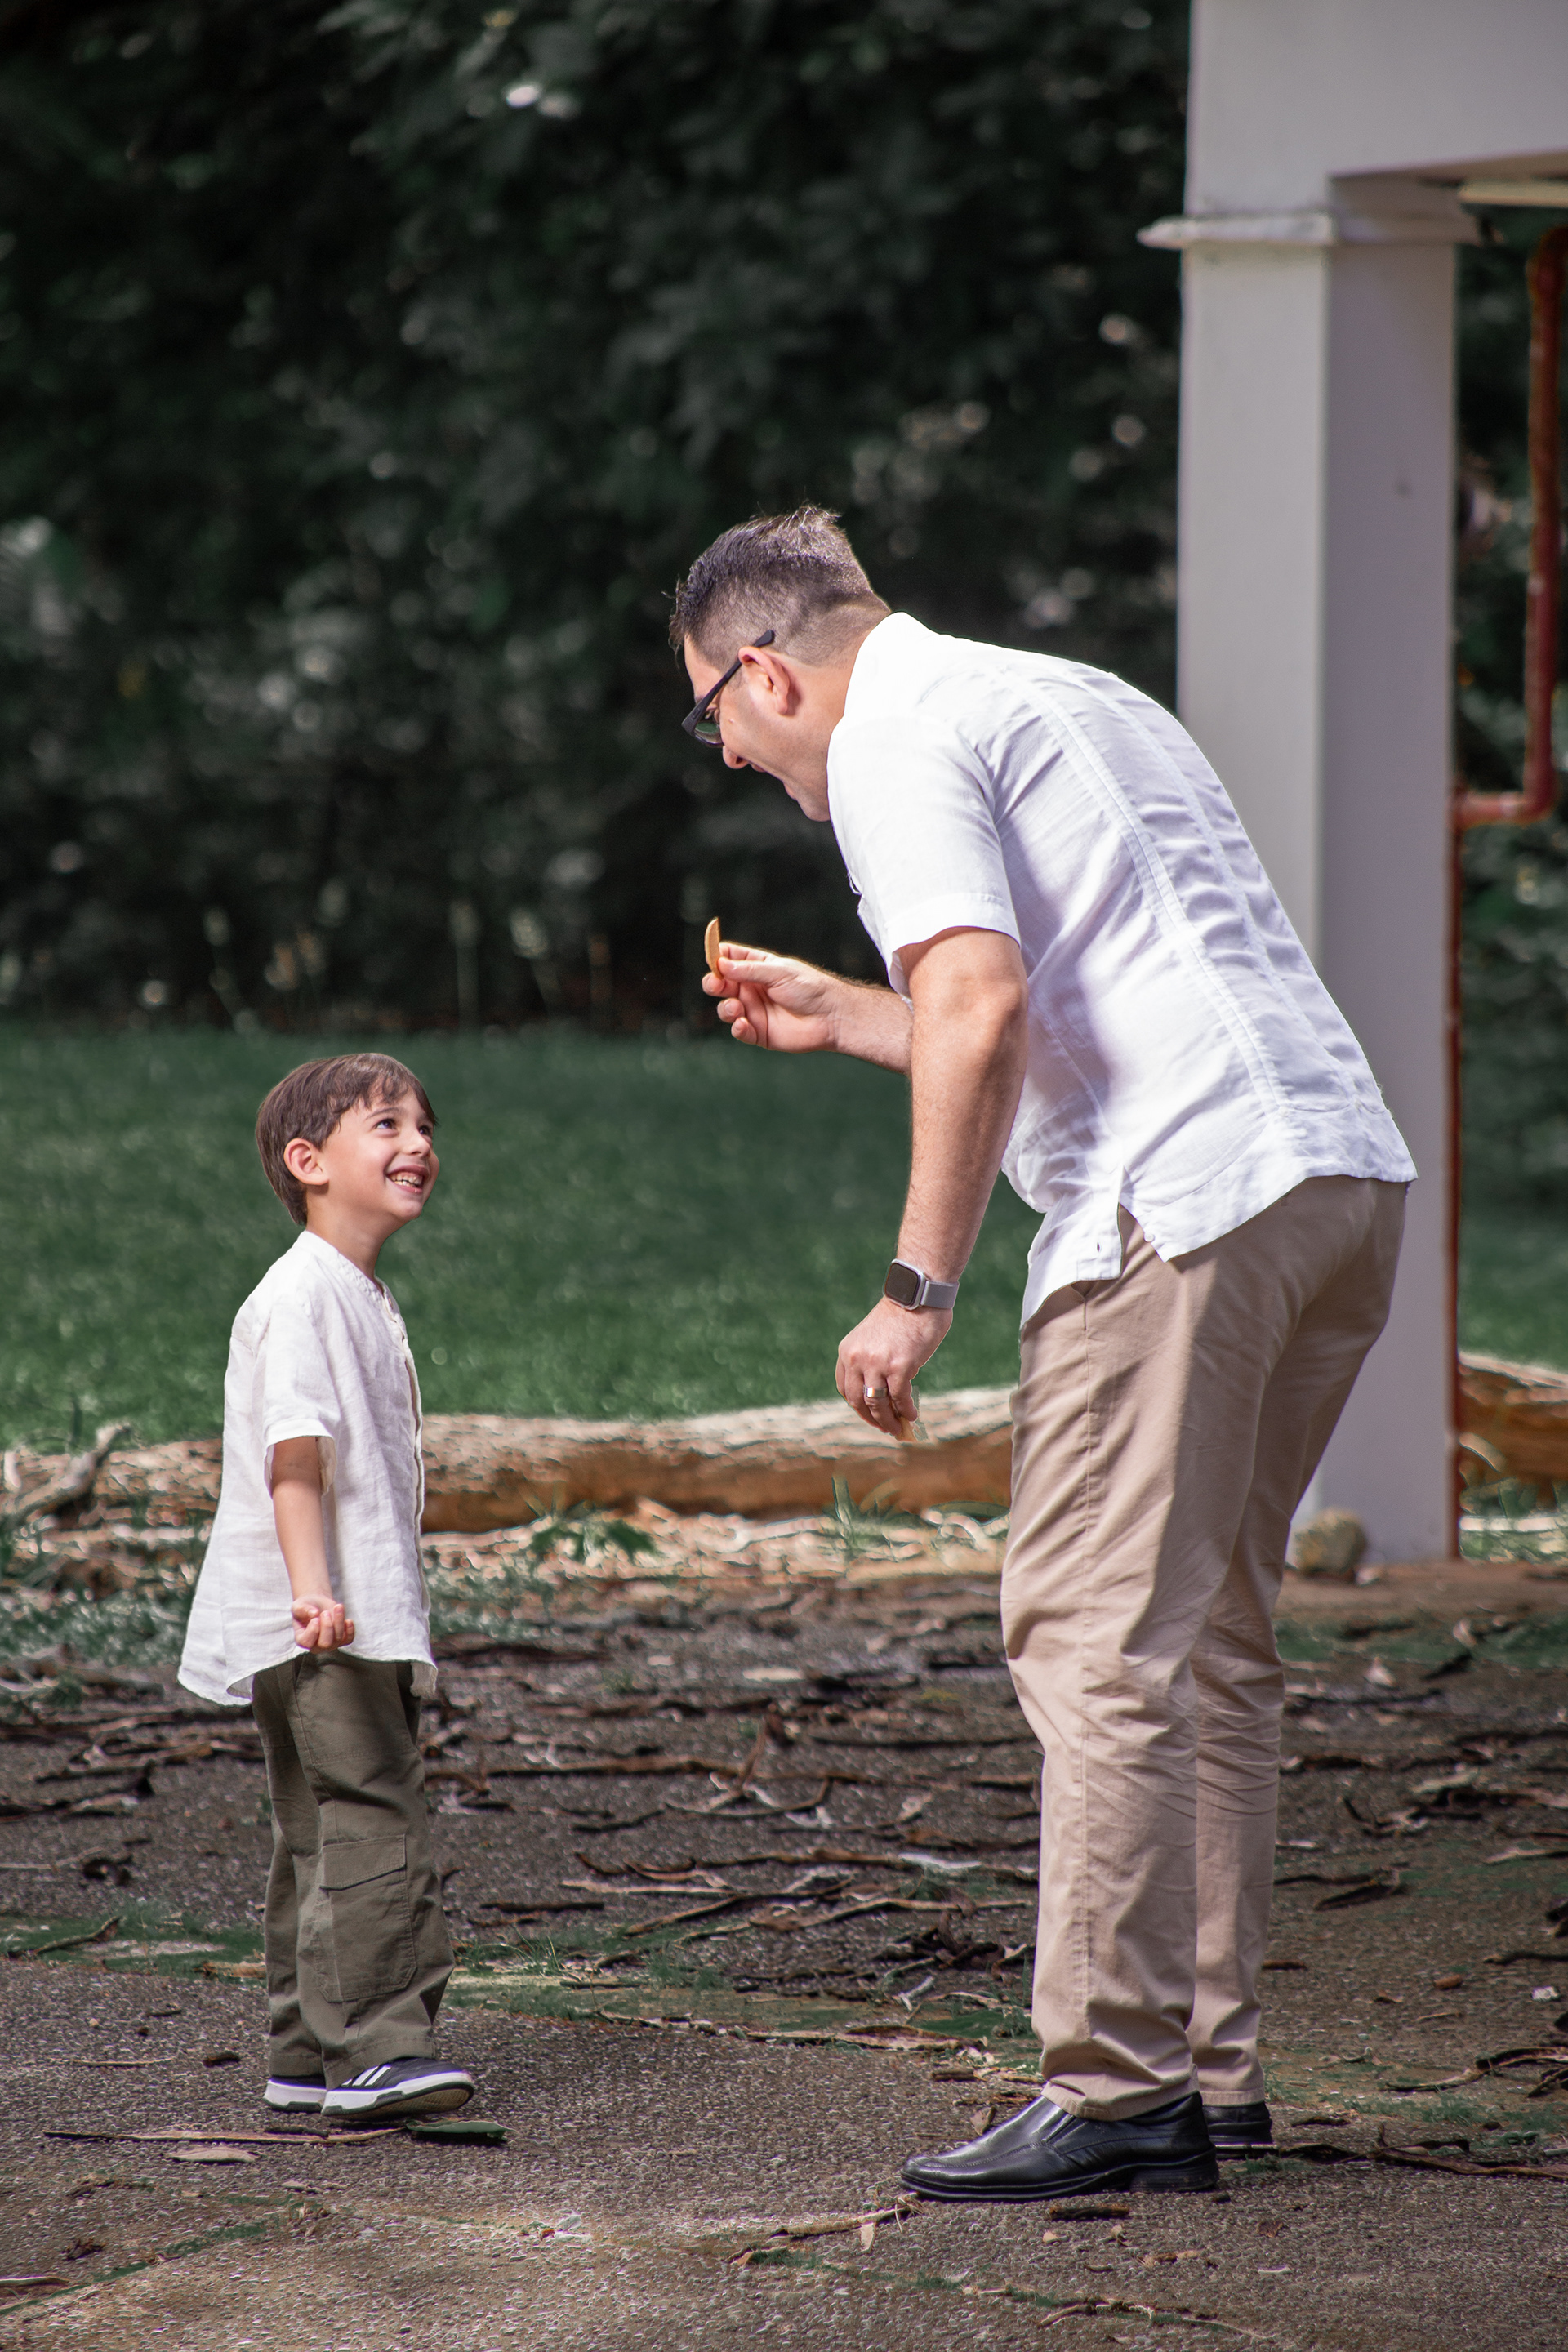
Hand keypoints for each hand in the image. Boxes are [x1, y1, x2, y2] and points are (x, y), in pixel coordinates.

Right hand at [291, 1593, 354, 1650]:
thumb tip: (314, 1614)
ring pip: (338, 1639)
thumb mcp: (299, 1606)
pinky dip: (350, 1630)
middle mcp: (315, 1646)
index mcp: (302, 1640)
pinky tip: (348, 1620)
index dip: (313, 1630)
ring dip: (339, 1621)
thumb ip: (303, 1609)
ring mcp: (329, 1644)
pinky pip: (348, 1640)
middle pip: (325, 1644)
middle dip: (327, 1626)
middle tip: (325, 1613)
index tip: (315, 1618)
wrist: (317, 1605)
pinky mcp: (341, 1639)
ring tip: (337, 1606)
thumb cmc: (305, 1607)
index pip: (307, 1642)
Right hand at [703, 942, 843, 1052]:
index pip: (730, 958)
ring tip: (736, 1007)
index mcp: (757, 968)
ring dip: (726, 1008)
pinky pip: (739, 1032)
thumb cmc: (810, 988)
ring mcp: (754, 1011)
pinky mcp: (759, 1032)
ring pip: (726, 1009)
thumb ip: (749, 970)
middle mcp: (752, 989)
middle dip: (713, 983)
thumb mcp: (779, 972)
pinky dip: (738, 1028)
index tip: (712, 958)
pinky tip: (744, 1024)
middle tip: (716, 984)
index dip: (717, 957)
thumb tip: (721, 964)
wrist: (831, 1017)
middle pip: (721, 984)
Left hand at [837, 1295, 950, 1437]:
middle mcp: (857, 1359)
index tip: (868, 1414)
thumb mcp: (872, 1338)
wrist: (918, 1295)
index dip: (857, 1406)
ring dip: (888, 1421)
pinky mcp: (900, 1368)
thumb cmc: (900, 1315)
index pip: (845, 1389)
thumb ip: (870, 1361)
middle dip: (872, 1419)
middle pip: (859, 1401)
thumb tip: (884, 1392)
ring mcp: (877, 1364)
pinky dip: (906, 1411)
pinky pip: (900, 1399)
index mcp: (847, 1351)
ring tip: (898, 1428)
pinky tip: (912, 1415)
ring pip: (878, 1404)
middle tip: (885, 1428)